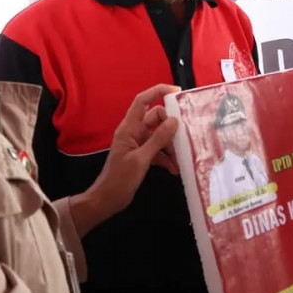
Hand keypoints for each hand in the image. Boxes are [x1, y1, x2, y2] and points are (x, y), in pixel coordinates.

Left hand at [71, 84, 180, 234]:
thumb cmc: (119, 178)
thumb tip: (174, 121)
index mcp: (129, 128)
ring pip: (160, 135)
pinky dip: (167, 158)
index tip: (177, 92)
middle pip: (156, 118)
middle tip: (184, 135)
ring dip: (171, 145)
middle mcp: (134, 132)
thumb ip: (158, 139)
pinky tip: (174, 169)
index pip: (142, 101)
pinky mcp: (143, 156)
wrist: (108, 199)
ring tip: (180, 158)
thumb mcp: (141, 159)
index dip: (158, 92)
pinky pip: (159, 150)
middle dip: (171, 126)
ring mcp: (139, 144)